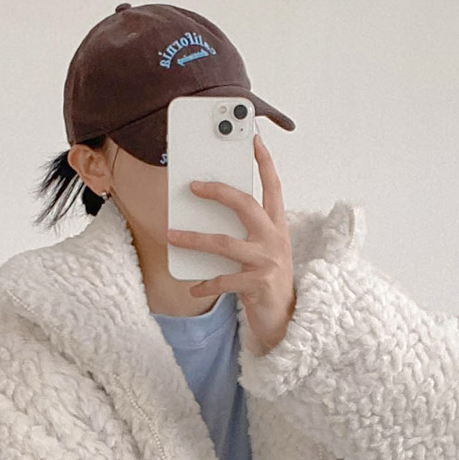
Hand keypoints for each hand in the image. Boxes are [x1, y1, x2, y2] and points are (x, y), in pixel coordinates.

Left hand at [172, 137, 294, 351]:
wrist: (286, 320)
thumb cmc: (268, 281)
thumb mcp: (261, 251)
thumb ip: (244, 233)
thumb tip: (208, 218)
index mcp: (276, 226)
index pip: (273, 186)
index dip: (264, 162)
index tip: (254, 139)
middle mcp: (274, 239)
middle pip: (245, 205)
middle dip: (218, 191)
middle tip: (194, 186)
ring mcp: (267, 261)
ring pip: (225, 243)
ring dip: (194, 239)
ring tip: (172, 236)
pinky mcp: (258, 285)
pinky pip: (224, 280)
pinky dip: (205, 284)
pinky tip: (192, 287)